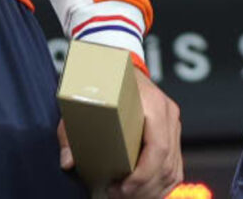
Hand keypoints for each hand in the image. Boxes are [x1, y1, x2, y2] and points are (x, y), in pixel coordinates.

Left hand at [58, 65, 183, 197]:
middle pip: (166, 164)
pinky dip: (163, 185)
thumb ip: (71, 132)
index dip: (142, 175)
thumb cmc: (101, 81)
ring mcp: (173, 123)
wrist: (117, 58)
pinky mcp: (172, 132)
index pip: (158, 148)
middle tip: (117, 196)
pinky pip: (175, 166)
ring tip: (127, 196)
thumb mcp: (81, 102)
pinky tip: (145, 194)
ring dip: (153, 190)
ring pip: (173, 169)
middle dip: (143, 189)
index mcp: (152, 104)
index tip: (121, 188)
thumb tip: (68, 162)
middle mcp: (168, 114)